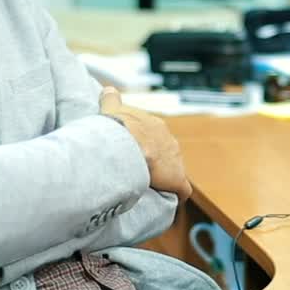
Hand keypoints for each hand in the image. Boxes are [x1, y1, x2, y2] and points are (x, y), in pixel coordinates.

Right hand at [100, 86, 192, 200]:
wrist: (127, 142)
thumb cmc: (118, 127)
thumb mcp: (113, 109)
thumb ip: (111, 99)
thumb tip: (107, 89)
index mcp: (155, 126)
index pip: (154, 138)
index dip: (145, 148)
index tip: (135, 155)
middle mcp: (169, 141)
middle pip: (165, 154)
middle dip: (156, 163)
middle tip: (139, 173)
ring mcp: (175, 160)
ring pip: (173, 171)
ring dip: (164, 179)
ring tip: (149, 188)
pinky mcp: (177, 179)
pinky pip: (182, 189)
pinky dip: (176, 194)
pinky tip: (169, 200)